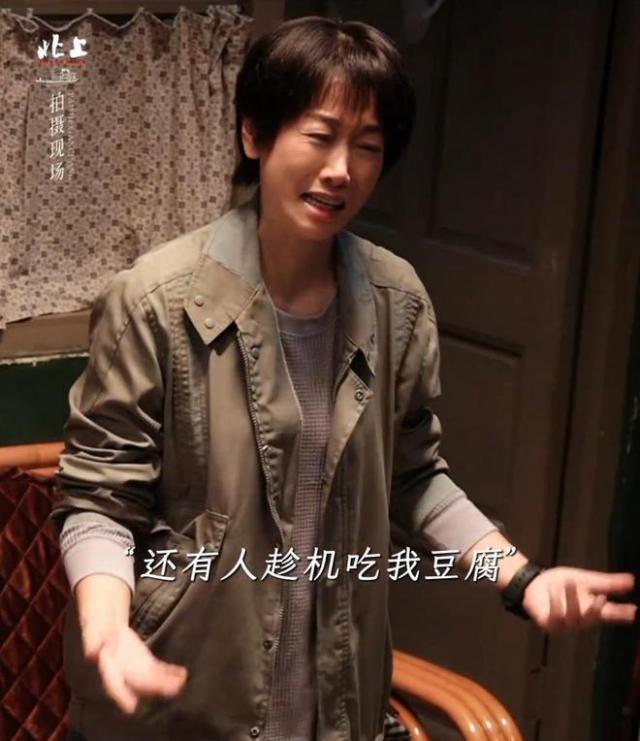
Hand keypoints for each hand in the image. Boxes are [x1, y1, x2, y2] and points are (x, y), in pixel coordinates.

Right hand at [82, 621, 187, 713]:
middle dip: (155, 688)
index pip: (113, 684)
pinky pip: (158, 670)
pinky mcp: (145, 663)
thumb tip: (92, 653)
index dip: (121, 696)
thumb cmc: (98, 626)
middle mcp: (122, 672)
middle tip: (173, 691)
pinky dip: (170, 673)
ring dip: (166, 683)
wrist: (106, 624)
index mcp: (107, 666)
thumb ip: (93, 639)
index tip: (131, 707)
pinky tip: (182, 674)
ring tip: (181, 683)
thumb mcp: (94, 628)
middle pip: (139, 683)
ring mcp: (135, 669)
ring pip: (151, 679)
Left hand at [521, 567, 636, 632]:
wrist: (534, 583)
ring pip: (573, 618)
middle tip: (602, 596)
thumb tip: (632, 580)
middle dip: (597, 610)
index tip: (634, 611)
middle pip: (593, 619)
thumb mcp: (586, 580)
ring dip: (572, 600)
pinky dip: (555, 602)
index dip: (622, 614)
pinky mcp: (549, 624)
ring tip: (569, 582)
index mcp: (592, 609)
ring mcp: (565, 624)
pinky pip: (554, 616)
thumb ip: (607, 583)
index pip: (611, 614)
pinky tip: (554, 590)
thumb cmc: (561, 583)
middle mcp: (581, 620)